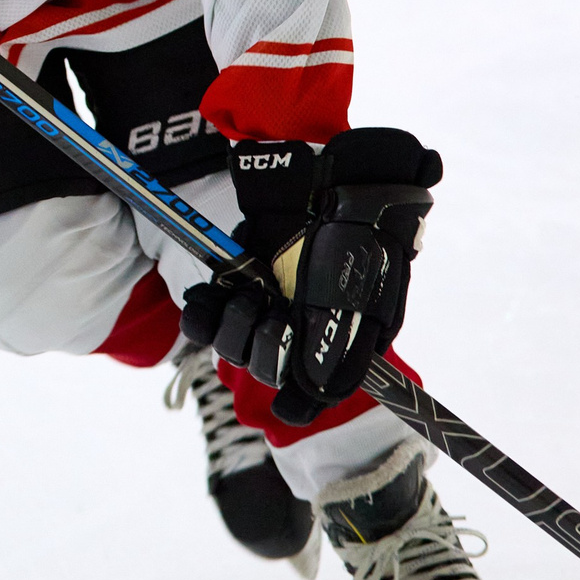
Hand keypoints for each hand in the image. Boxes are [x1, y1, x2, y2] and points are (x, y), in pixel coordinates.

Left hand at [179, 128, 441, 426]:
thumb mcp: (378, 272)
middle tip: (273, 319)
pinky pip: (202, 322)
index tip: (286, 406)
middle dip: (265, 354)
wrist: (330, 172)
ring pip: (233, 349)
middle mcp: (298, 328)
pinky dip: (202, 313)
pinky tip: (211, 293)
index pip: (314, 393)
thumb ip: (363, 324)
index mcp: (337, 335)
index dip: (298, 405)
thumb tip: (328, 378)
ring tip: (247, 296)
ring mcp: (263, 308)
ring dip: (234, 329)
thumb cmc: (361, 221)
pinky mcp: (231, 287)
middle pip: (268, 372)